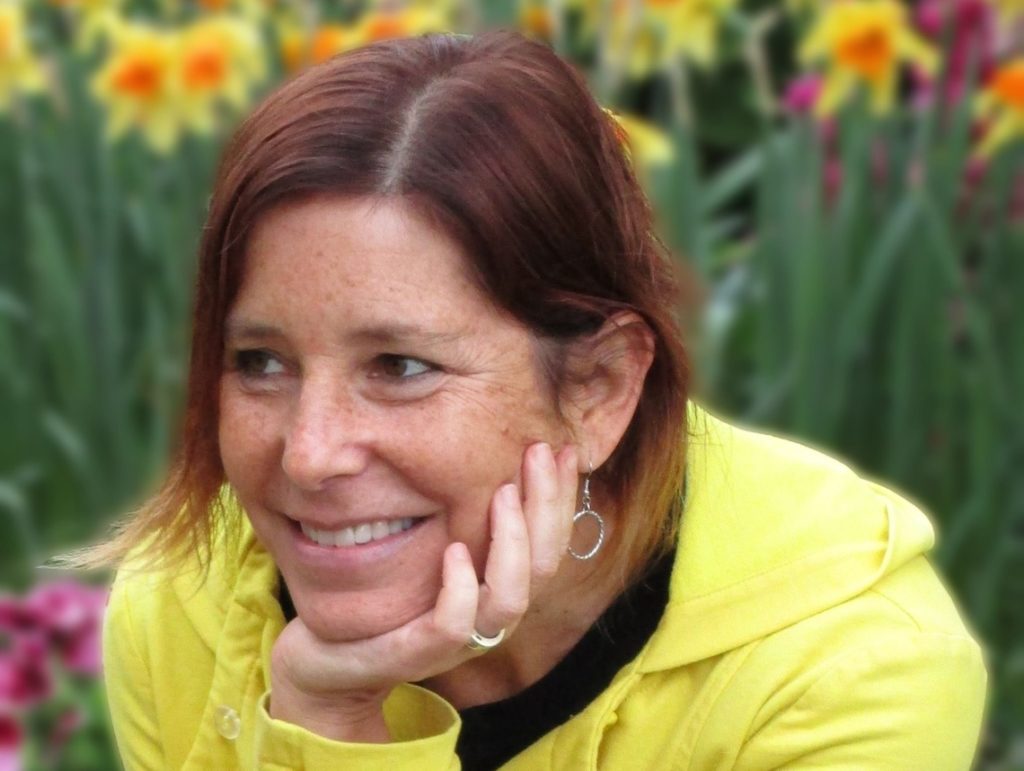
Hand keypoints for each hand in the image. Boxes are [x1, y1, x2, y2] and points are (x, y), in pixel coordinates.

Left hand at [268, 442, 578, 741]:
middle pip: (545, 564)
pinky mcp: (416, 654)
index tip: (563, 448)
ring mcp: (457, 640)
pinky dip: (461, 587)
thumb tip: (480, 451)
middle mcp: (490, 615)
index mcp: (498, 586)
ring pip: (511, 598)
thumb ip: (458, 513)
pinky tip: (453, 550)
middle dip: (548, 504)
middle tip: (539, 451)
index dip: (562, 496)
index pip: (550, 541)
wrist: (323, 658)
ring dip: (513, 541)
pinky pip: (454, 626)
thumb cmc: (381, 594)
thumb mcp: (426, 544)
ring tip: (502, 492)